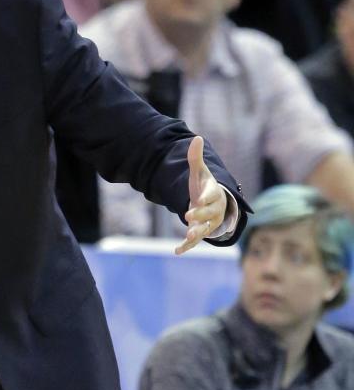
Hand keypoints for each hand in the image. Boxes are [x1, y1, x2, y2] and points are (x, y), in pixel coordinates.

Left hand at [175, 136, 227, 254]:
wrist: (213, 204)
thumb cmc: (204, 187)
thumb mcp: (199, 172)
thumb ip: (195, 158)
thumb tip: (196, 137)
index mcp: (213, 195)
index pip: (212, 196)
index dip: (206, 197)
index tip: (199, 198)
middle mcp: (213, 211)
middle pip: (209, 214)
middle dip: (200, 215)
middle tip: (189, 215)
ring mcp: (207, 223)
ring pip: (204, 230)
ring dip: (196, 233)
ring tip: (188, 236)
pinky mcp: (200, 232)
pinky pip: (195, 241)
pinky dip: (186, 246)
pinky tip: (177, 251)